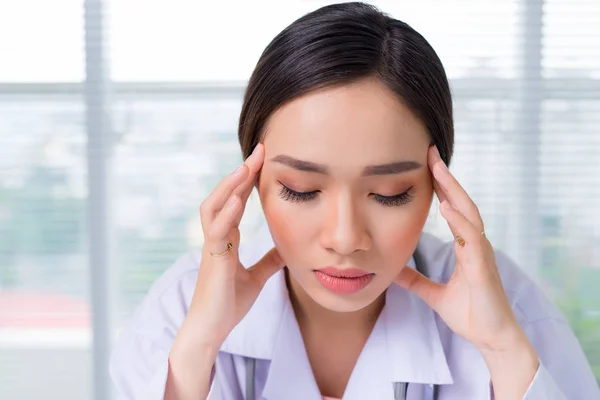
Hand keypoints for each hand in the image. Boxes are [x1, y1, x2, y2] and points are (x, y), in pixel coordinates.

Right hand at [176, 143, 284, 347]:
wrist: (211, 330)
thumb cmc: (228, 304)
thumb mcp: (256, 278)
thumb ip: (268, 261)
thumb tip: (287, 248)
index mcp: (226, 239)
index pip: (236, 201)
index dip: (247, 180)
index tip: (263, 159)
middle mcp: (216, 238)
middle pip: (223, 196)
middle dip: (240, 173)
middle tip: (258, 151)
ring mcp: (212, 248)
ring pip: (213, 208)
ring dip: (229, 186)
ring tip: (245, 167)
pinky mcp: (212, 262)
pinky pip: (216, 233)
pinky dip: (227, 215)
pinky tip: (238, 200)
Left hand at [395, 146, 538, 397]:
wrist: (491, 339)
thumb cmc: (470, 314)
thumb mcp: (433, 294)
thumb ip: (416, 280)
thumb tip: (393, 270)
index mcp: (466, 246)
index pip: (453, 208)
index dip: (441, 186)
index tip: (427, 164)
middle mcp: (475, 245)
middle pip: (461, 203)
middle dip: (446, 177)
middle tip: (430, 152)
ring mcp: (481, 255)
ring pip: (469, 214)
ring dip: (453, 191)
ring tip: (438, 169)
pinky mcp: (483, 269)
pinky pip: (472, 241)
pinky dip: (460, 223)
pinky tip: (447, 208)